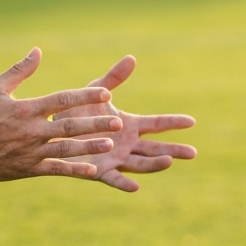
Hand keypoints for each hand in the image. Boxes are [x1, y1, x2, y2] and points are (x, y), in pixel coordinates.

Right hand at [0, 48, 121, 180]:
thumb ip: (20, 70)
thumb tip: (38, 51)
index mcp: (26, 109)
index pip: (62, 100)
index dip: (85, 95)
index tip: (106, 92)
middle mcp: (31, 131)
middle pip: (69, 126)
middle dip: (95, 123)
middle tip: (119, 121)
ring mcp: (31, 152)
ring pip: (66, 149)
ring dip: (89, 146)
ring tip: (110, 143)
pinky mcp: (29, 169)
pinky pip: (56, 170)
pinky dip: (75, 170)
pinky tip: (94, 170)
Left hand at [54, 55, 196, 191]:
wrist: (53, 129)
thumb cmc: (77, 110)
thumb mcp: (97, 90)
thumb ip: (114, 78)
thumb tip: (132, 58)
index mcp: (130, 125)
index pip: (157, 124)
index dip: (174, 122)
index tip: (192, 121)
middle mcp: (127, 144)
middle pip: (155, 148)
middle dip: (173, 150)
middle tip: (193, 153)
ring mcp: (116, 159)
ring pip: (140, 163)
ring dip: (155, 164)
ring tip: (168, 161)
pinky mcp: (99, 171)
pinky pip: (114, 178)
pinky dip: (125, 183)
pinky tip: (136, 187)